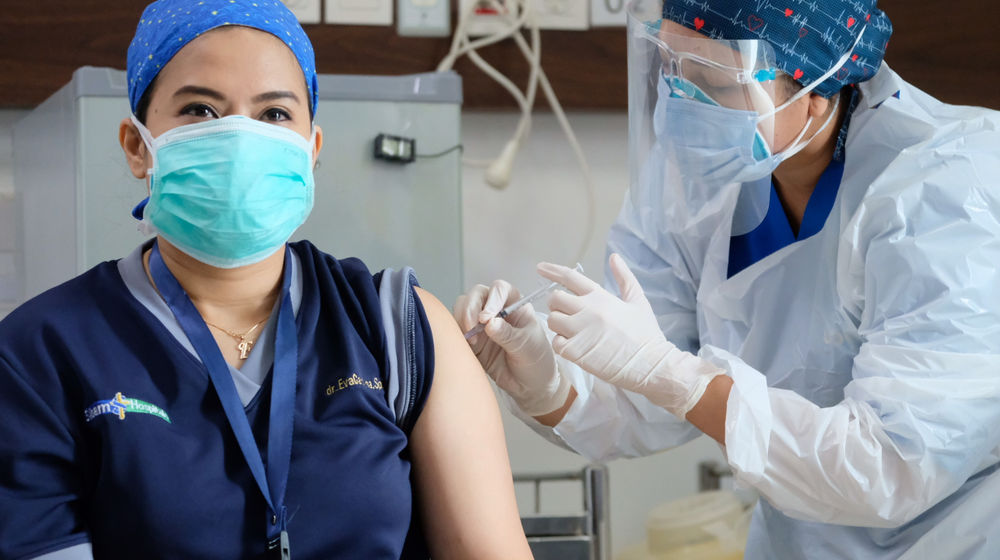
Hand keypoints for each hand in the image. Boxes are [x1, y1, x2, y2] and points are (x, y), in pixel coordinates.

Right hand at [453, 280, 570, 416]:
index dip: (491, 299)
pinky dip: (456, 333)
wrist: (530, 387)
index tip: (486, 318)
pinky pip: (456, 329)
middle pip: (477, 294)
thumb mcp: (528, 347)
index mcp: (515, 305)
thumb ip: (508, 334)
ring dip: (462, 319)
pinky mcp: (471, 340)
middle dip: (471, 307)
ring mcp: (482, 324)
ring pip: (462, 308)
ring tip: (472, 340)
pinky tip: (466, 346)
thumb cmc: (537, 361)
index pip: (499, 289)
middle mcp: (497, 310)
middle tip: (473, 327)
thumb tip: (489, 323)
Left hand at [538, 253, 722, 418]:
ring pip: (552, 320)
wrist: (651, 364)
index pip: (570, 277)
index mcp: (600, 296)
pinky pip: (556, 342)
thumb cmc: (646, 333)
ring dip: (558, 325)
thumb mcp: (638, 301)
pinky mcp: (576, 351)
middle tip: (567, 314)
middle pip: (554, 299)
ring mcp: (580, 331)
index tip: (540, 268)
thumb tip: (614, 257)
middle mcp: (587, 310)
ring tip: (573, 332)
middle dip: (557, 305)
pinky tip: (574, 347)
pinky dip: (561, 344)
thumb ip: (624, 277)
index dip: (552, 270)